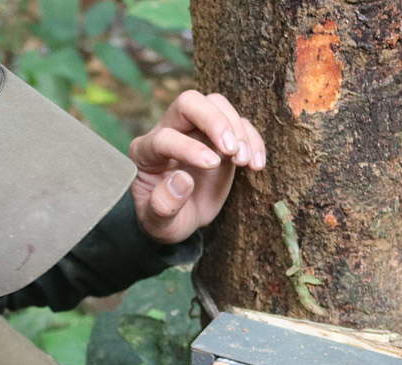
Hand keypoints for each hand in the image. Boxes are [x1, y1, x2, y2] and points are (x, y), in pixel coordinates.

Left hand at [129, 91, 265, 244]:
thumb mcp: (158, 225)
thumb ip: (163, 206)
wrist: (181, 220)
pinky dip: (252, 139)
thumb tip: (182, 180)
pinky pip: (239, 123)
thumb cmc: (166, 221)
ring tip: (243, 161)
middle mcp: (169, 132)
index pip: (165, 137)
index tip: (212, 165)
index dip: (188, 147)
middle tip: (231, 150)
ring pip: (216, 104)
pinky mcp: (219, 137)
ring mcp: (195, 130)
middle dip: (214, 121)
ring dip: (236, 130)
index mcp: (145, 152)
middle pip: (189, 103)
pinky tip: (255, 165)